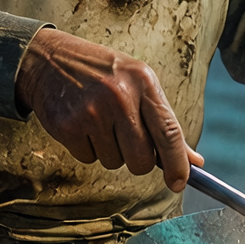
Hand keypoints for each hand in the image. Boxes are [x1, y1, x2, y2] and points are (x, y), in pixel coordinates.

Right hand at [15, 27, 200, 191]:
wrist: (50, 60)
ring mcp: (92, 112)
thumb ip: (164, 122)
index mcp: (143, 82)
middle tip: (126, 140)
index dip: (178, 164)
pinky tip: (82, 123)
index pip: (169, 132)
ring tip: (99, 121)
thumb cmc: (103, 74)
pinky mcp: (68, 126)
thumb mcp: (138, 83)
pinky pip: (89, 159)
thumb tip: (194, 161)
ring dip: (109, 150)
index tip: (179, 183)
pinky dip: (87, 148)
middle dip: (138, 160)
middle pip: (142, 159)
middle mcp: (119, 96)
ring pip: (114, 162)